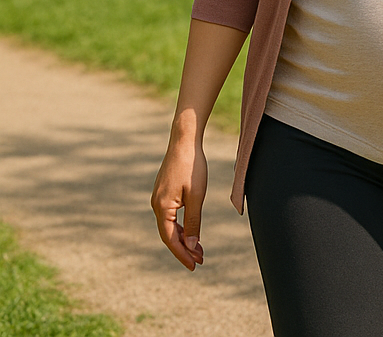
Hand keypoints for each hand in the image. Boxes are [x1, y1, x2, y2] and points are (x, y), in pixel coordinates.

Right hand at [151, 135, 207, 270]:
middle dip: (184, 249)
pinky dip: (181, 226)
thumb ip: (194, 221)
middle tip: (200, 261)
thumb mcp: (197, 196)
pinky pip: (170, 216)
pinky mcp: (163, 193)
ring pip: (170, 226)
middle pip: (169, 235)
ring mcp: (158, 199)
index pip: (171, 239)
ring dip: (183, 239)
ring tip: (198, 250)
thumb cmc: (192, 167)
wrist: (184, 142)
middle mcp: (156, 205)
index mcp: (162, 208)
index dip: (182, 254)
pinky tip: (190, 232)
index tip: (194, 266)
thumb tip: (192, 245)